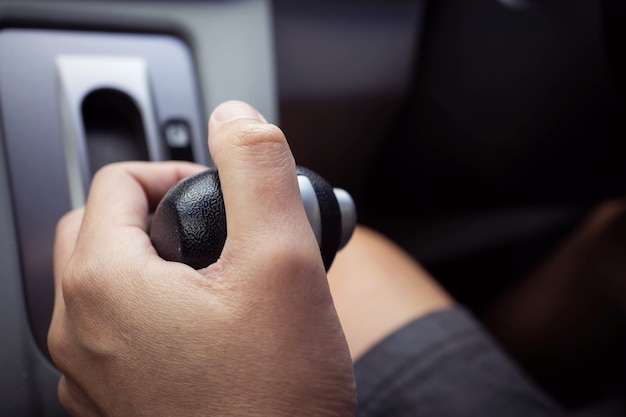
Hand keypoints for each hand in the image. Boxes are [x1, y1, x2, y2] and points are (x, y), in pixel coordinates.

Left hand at [48, 101, 355, 416]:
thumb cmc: (276, 396)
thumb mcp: (284, 260)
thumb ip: (257, 171)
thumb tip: (236, 119)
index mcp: (105, 286)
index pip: (115, 184)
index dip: (171, 171)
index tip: (214, 193)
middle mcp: (79, 333)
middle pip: (98, 232)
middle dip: (153, 213)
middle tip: (210, 227)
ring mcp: (91, 377)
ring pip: (103, 287)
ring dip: (151, 263)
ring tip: (214, 276)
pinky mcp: (117, 406)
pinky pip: (114, 336)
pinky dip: (150, 312)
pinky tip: (204, 329)